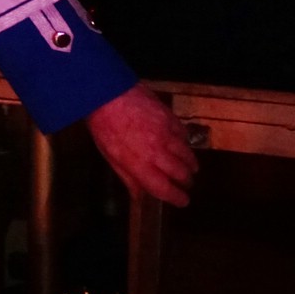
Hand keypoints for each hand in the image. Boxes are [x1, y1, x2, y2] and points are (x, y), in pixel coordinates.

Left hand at [86, 84, 198, 206]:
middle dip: (186, 182)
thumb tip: (140, 196)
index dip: (176, 198)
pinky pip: (184, 135)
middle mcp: (156, 151)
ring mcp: (166, 133)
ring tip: (190, 168)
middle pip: (181, 173)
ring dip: (190, 164)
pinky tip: (182, 145)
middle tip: (186, 184)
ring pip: (187, 155)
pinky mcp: (171, 118)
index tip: (183, 201)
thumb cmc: (104, 125)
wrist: (107, 92)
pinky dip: (185, 143)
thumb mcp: (110, 155)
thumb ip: (128, 177)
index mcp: (139, 163)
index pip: (164, 188)